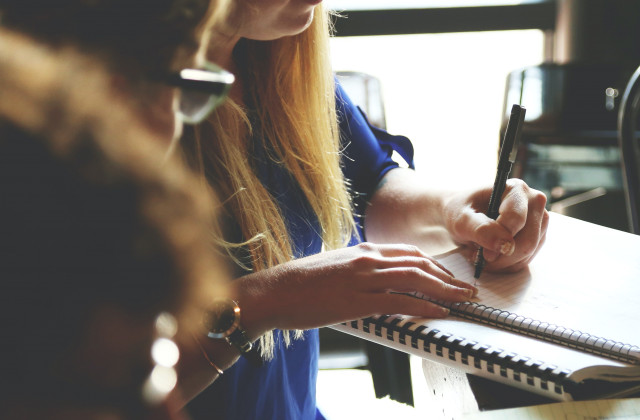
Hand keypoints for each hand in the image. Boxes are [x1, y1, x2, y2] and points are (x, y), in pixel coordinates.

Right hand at [233, 242, 477, 335]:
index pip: (408, 252)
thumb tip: (376, 278)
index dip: (434, 264)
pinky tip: (438, 312)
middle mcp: (367, 259)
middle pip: (418, 263)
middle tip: (467, 288)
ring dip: (444, 290)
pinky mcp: (357, 300)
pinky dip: (423, 306)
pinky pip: (399, 301)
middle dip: (447, 277)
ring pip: (414, 279)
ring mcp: (363, 278)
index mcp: (362, 250)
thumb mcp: (335, 266)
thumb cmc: (301, 282)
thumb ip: (358, 268)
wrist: (275, 290)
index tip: (448, 275)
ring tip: (463, 300)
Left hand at [443, 178, 548, 272]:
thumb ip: (480, 229)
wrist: (462, 216)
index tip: (481, 251)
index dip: (499, 240)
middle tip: (480, 258)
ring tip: (482, 255)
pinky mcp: (537, 236)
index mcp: (516, 189)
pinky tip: (491, 258)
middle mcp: (533, 202)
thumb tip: (504, 245)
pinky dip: (507, 264)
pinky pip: (527, 259)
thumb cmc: (460, 212)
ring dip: (503, 262)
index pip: (516, 220)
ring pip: (528, 253)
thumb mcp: (461, 220)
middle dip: (502, 256)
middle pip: (528, 240)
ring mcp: (539, 220)